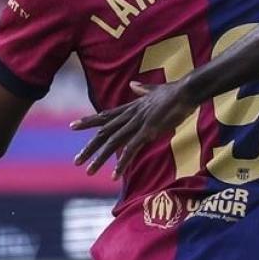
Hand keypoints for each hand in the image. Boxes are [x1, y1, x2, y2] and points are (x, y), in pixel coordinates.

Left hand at [72, 80, 198, 177]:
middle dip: (89, 148)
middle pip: (104, 133)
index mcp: (131, 108)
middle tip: (76, 161)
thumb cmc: (174, 91)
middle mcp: (130, 116)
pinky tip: (114, 175)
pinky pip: (131, 150)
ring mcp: (138, 124)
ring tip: (89, 171)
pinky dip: (121, 163)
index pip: (105, 116)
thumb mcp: (155, 90)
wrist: (186, 91)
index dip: (88, 121)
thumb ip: (142, 89)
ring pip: (113, 143)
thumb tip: (133, 84)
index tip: (72, 126)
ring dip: (100, 158)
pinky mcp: (148, 132)